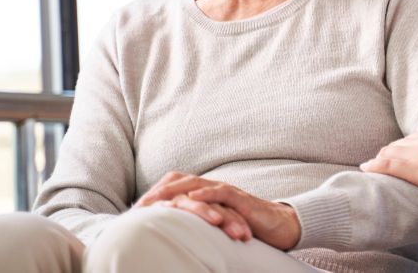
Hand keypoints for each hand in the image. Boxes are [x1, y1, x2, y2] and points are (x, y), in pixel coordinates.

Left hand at [136, 171, 300, 249]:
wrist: (280, 226)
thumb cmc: (247, 227)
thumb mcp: (218, 226)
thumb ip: (200, 224)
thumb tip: (177, 236)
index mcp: (208, 194)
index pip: (179, 188)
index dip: (158, 194)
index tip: (137, 207)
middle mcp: (216, 189)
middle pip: (183, 181)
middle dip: (161, 190)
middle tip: (141, 202)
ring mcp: (228, 192)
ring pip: (199, 184)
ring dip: (177, 190)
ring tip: (159, 197)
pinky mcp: (242, 200)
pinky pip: (223, 193)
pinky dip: (206, 193)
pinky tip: (193, 197)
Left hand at [360, 128, 417, 214]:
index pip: (411, 139)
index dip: (400, 150)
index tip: (394, 157)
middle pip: (398, 144)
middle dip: (388, 154)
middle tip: (379, 164)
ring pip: (391, 153)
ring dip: (379, 160)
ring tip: (371, 167)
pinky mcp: (417, 167)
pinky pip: (388, 164)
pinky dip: (375, 166)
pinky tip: (367, 169)